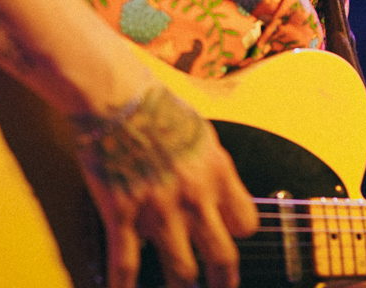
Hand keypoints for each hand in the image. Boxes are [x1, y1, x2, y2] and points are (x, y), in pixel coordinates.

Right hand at [72, 84, 259, 287]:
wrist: (118, 97)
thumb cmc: (158, 107)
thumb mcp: (202, 131)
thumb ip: (212, 166)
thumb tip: (217, 189)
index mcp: (218, 172)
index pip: (247, 222)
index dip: (239, 233)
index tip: (231, 237)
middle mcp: (195, 195)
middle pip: (223, 256)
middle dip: (224, 281)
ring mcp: (160, 208)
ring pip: (181, 270)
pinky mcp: (123, 213)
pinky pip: (125, 263)